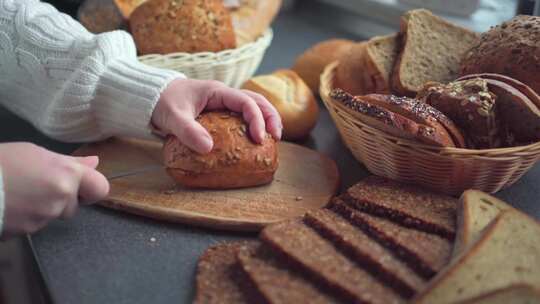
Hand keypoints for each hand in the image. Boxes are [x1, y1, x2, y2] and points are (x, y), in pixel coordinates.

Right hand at [0, 143, 108, 236]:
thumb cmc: (1, 162)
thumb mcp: (35, 153)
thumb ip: (69, 162)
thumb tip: (94, 163)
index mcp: (67, 175)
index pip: (100, 188)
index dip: (91, 187)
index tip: (80, 185)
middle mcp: (61, 199)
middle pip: (73, 205)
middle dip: (61, 198)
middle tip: (37, 185)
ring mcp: (44, 217)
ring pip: (53, 215)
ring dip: (43, 208)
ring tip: (19, 193)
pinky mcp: (27, 232)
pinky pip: (35, 224)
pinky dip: (26, 217)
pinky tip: (11, 204)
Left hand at [152, 79, 281, 153]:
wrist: (151, 97)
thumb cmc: (162, 103)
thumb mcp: (172, 118)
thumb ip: (188, 131)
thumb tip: (208, 148)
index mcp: (217, 92)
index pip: (246, 101)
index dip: (257, 119)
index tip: (258, 138)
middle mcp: (224, 95)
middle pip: (257, 100)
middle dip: (270, 117)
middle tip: (276, 138)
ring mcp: (223, 103)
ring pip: (253, 106)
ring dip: (266, 119)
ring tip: (273, 138)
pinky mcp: (220, 113)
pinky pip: (243, 116)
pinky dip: (254, 125)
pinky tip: (256, 140)